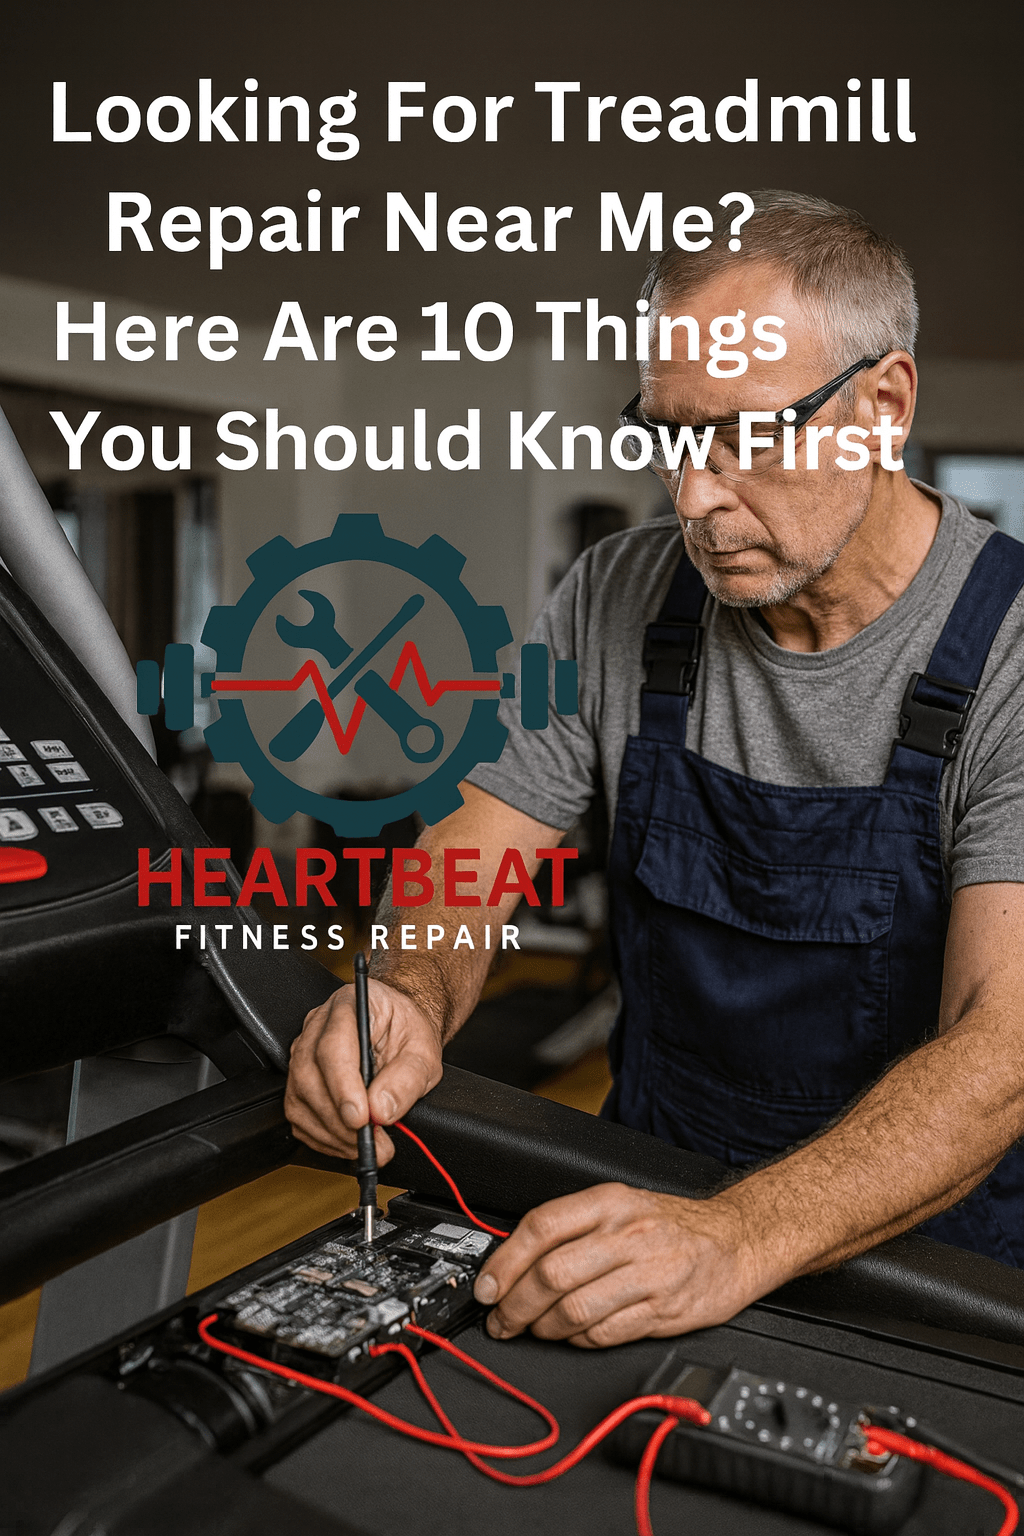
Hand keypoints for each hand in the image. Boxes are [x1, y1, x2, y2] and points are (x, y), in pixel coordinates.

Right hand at [284, 979, 442, 1163]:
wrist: (398, 1028)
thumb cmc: (407, 1031)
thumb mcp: (424, 1051)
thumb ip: (408, 1078)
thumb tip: (382, 1110)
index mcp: (350, 1006)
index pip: (332, 1046)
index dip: (343, 1086)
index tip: (361, 1118)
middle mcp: (318, 1027)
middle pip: (309, 1076)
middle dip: (339, 1119)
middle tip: (372, 1141)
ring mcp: (303, 1053)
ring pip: (299, 1099)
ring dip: (332, 1133)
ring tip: (367, 1145)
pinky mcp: (299, 1080)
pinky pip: (299, 1115)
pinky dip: (323, 1137)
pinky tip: (349, 1142)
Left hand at [473, 1183, 762, 1347]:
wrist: (735, 1241)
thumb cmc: (670, 1226)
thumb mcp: (621, 1205)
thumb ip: (572, 1226)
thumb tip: (512, 1258)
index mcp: (610, 1202)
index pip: (542, 1226)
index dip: (505, 1261)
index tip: (487, 1286)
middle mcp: (627, 1234)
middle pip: (552, 1274)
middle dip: (515, 1305)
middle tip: (502, 1319)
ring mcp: (647, 1273)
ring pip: (574, 1309)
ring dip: (543, 1328)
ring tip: (535, 1329)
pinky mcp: (662, 1310)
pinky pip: (604, 1333)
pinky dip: (578, 1340)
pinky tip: (572, 1335)